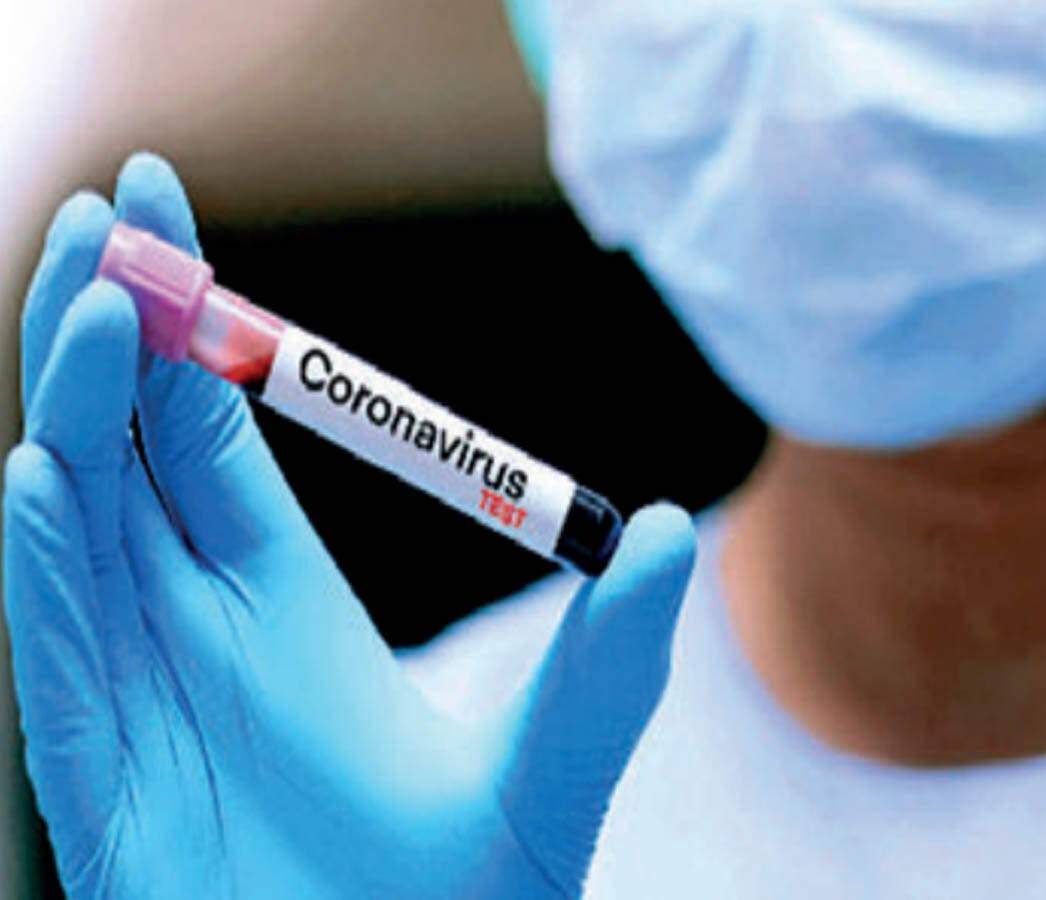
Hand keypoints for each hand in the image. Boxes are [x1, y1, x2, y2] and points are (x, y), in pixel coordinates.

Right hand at [3, 153, 695, 898]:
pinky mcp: (98, 777)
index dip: (195, 328)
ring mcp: (137, 689)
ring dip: (79, 406)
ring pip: (80, 521)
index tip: (177, 214)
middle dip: (115, 326)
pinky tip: (49, 468)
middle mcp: (198, 624)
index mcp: (285, 598)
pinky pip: (52, 649)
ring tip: (99, 294)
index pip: (213, 432)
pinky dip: (44, 558)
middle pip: (132, 445)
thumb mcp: (552, 768)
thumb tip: (674, 532)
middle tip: (120, 207)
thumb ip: (610, 659)